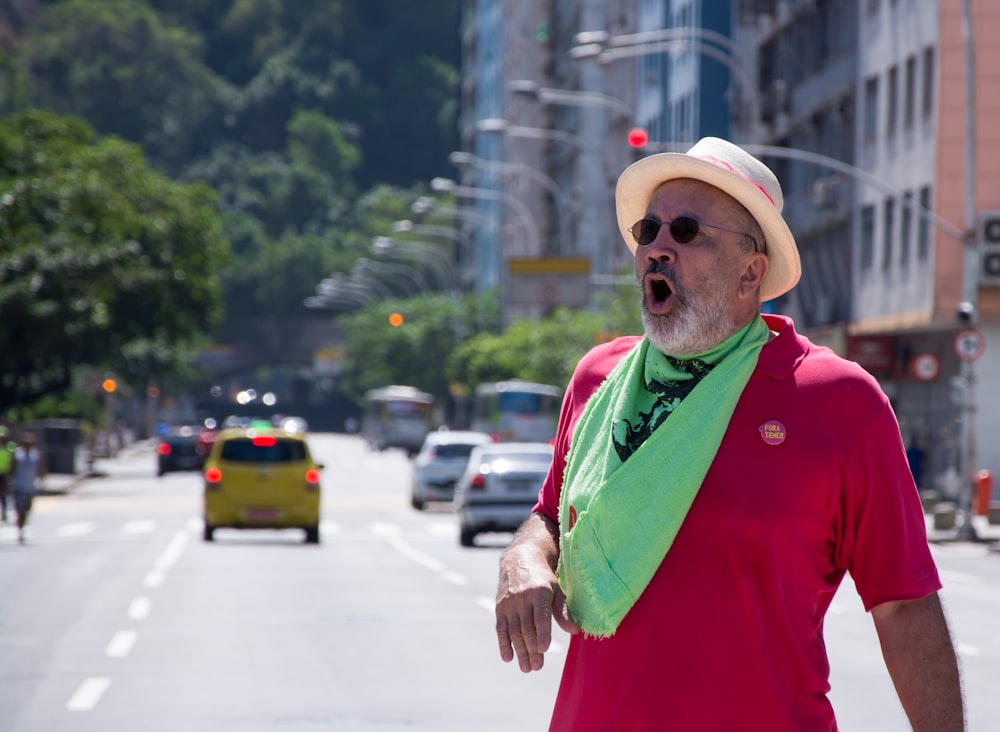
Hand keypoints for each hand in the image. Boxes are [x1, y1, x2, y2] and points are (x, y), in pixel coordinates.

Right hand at [495, 537, 579, 672]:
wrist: (519, 559)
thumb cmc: (543, 578)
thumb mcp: (557, 590)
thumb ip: (563, 612)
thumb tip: (575, 631)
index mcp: (539, 593)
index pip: (540, 616)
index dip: (542, 633)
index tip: (544, 649)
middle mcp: (522, 598)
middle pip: (526, 628)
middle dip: (531, 649)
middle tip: (536, 667)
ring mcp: (509, 603)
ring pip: (514, 631)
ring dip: (519, 651)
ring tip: (526, 668)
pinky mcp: (500, 607)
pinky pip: (501, 628)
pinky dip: (503, 644)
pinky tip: (508, 658)